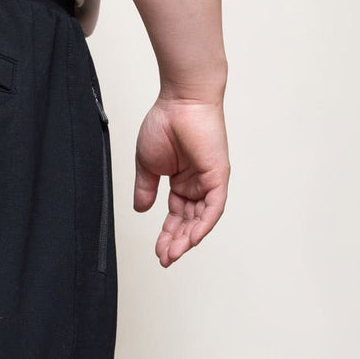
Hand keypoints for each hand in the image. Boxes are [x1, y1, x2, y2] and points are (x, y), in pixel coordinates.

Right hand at [134, 95, 229, 266]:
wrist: (180, 100)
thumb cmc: (165, 123)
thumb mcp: (147, 164)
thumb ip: (145, 189)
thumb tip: (140, 210)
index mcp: (181, 181)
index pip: (176, 215)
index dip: (166, 235)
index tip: (157, 252)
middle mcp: (197, 184)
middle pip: (189, 221)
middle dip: (176, 241)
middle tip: (164, 258)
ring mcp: (209, 181)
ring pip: (201, 218)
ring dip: (188, 238)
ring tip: (174, 254)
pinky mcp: (219, 176)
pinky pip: (214, 207)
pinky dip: (204, 224)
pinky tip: (192, 239)